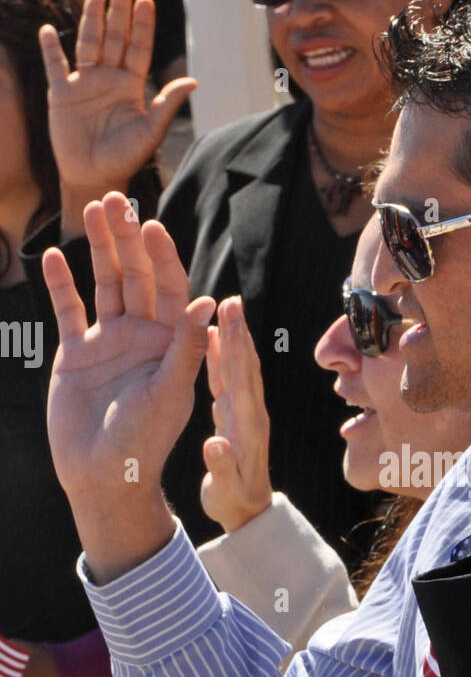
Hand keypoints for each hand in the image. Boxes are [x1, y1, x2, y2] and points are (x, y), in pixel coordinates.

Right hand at [39, 0, 195, 196]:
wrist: (95, 177)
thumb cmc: (125, 158)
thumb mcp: (150, 131)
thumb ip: (168, 104)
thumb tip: (193, 80)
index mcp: (131, 86)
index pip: (139, 48)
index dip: (142, 26)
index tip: (146, 1)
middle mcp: (109, 79)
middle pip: (115, 39)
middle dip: (119, 13)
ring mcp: (85, 84)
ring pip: (89, 44)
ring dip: (92, 21)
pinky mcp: (61, 94)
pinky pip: (55, 66)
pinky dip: (49, 48)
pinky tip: (48, 30)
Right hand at [43, 192, 214, 581]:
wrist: (103, 476)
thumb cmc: (144, 442)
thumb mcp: (169, 394)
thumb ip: (186, 349)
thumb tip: (209, 303)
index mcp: (172, 343)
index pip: (171, 289)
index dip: (164, 257)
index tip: (152, 226)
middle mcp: (142, 336)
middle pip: (137, 276)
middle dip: (128, 238)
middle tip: (115, 199)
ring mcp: (109, 341)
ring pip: (106, 283)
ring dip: (99, 247)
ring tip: (92, 209)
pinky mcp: (77, 353)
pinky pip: (70, 310)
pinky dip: (63, 284)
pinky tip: (56, 255)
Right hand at [200, 297, 273, 532]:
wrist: (249, 514)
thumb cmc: (234, 503)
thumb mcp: (226, 490)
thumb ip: (221, 467)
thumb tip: (215, 445)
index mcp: (247, 427)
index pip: (241, 380)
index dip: (235, 348)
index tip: (230, 319)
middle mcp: (249, 413)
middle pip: (244, 365)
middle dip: (238, 332)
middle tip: (231, 299)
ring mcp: (243, 413)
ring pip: (238, 368)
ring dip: (233, 338)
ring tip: (225, 308)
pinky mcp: (234, 415)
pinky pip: (228, 379)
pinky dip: (222, 356)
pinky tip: (214, 337)